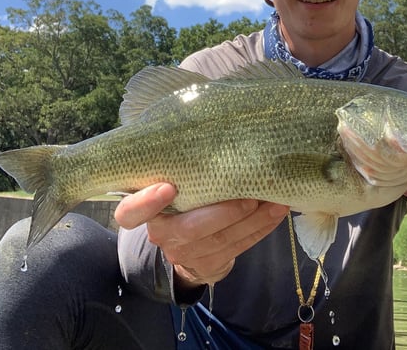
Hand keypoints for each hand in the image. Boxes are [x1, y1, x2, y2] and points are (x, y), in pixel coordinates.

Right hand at [114, 182, 288, 287]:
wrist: (189, 245)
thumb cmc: (183, 201)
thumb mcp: (173, 186)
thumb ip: (184, 173)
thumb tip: (221, 140)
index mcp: (146, 212)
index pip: (130, 213)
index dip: (146, 203)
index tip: (168, 188)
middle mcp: (161, 234)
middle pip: (189, 228)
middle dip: (224, 212)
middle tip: (250, 196)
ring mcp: (184, 253)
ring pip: (220, 239)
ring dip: (253, 220)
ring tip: (276, 202)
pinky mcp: (208, 265)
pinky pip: (237, 248)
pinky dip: (259, 229)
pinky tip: (275, 214)